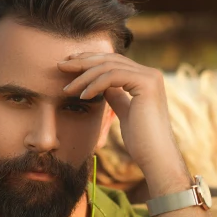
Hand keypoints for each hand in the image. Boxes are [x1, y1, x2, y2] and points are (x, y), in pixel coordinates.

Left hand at [58, 53, 188, 184]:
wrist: (156, 157)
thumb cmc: (141, 141)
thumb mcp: (125, 113)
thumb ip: (116, 96)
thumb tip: (104, 86)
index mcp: (145, 79)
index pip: (113, 62)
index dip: (89, 61)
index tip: (69, 66)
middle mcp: (150, 74)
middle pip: (110, 59)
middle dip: (83, 61)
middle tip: (60, 65)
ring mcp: (150, 77)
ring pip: (109, 66)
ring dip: (83, 76)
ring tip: (67, 89)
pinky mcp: (147, 84)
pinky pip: (113, 77)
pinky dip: (94, 85)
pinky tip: (82, 96)